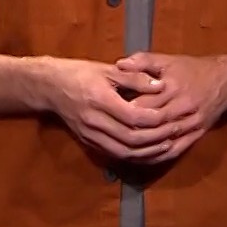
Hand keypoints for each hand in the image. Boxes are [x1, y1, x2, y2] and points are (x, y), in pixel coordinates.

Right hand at [38, 58, 177, 161]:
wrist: (50, 87)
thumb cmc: (79, 73)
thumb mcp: (107, 69)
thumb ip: (134, 77)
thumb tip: (161, 85)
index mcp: (99, 100)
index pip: (132, 116)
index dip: (154, 119)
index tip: (171, 115)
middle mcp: (94, 121)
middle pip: (130, 138)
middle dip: (156, 138)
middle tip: (176, 132)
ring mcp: (90, 134)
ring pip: (124, 151)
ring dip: (148, 152)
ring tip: (167, 145)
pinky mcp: (89, 142)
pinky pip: (115, 154)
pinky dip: (135, 156)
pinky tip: (148, 152)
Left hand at [114, 53, 226, 163]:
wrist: (226, 81)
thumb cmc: (192, 69)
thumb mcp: (167, 60)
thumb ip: (142, 61)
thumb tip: (119, 64)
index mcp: (173, 87)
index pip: (145, 103)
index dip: (125, 110)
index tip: (109, 113)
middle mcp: (183, 107)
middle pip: (153, 124)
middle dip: (132, 130)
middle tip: (111, 133)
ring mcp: (192, 123)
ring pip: (164, 139)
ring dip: (144, 146)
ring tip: (122, 147)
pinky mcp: (197, 134)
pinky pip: (177, 150)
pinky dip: (160, 155)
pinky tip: (144, 158)